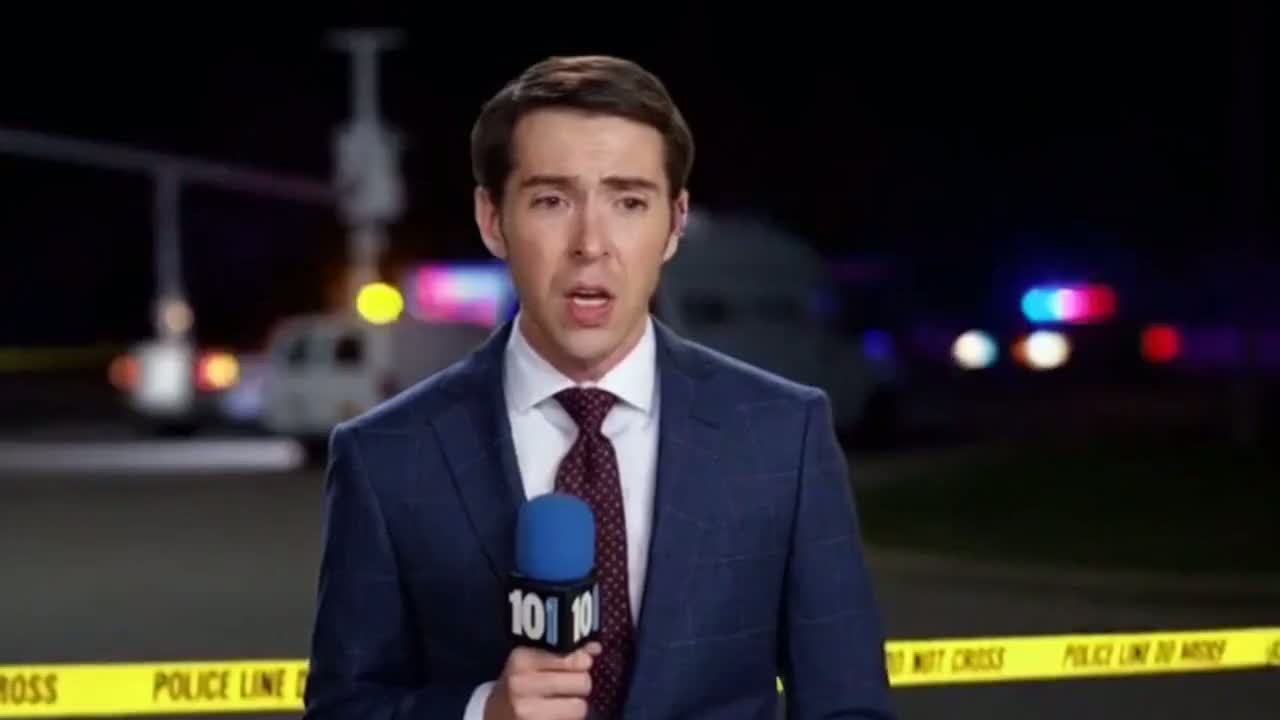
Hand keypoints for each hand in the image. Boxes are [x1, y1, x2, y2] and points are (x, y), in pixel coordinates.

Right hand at [484, 642, 601, 719]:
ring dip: (576, 706)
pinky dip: (567, 719)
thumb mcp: (531, 662)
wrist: (494, 715)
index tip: (577, 665)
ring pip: (580, 707)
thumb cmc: (519, 684)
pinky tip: (554, 716)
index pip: (572, 658)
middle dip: (580, 684)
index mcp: (522, 659)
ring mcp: (527, 712)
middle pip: (582, 682)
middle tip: (567, 686)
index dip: (581, 662)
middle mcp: (522, 684)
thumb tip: (595, 648)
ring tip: (560, 703)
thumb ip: (564, 652)